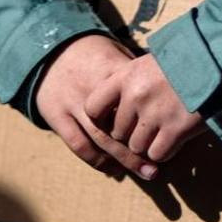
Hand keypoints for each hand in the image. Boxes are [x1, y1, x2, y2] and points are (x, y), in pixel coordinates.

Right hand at [36, 35, 159, 178]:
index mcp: (111, 71)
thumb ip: (136, 73)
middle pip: (120, 125)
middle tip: (158, 166)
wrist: (50, 49)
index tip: (171, 134)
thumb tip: (167, 86)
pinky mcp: (57, 115)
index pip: (136, 98)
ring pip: (101, 138)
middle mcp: (92, 89)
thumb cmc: (94, 54)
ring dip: (123, 160)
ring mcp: (73, 103)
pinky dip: (96, 160)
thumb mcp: (117, 53)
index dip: (153, 119)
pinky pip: (78, 144)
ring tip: (145, 172)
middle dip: (140, 149)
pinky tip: (112, 169)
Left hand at [84, 53, 205, 162]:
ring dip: (148, 144)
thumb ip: (129, 81)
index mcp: (126, 76)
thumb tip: (114, 106)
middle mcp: (136, 96)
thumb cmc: (184, 61)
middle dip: (130, 133)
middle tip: (148, 126)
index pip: (94, 107)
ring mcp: (155, 114)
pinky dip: (165, 151)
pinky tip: (174, 139)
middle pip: (117, 132)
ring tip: (163, 131)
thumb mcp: (150, 63)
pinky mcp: (176, 130)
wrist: (219, 61)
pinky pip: (157, 154)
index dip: (102, 118)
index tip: (115, 119)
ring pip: (136, 147)